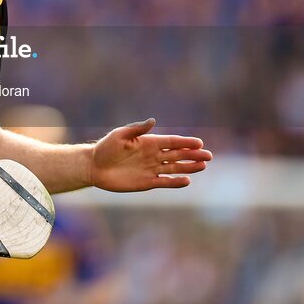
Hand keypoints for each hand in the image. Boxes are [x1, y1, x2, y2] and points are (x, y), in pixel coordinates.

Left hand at [88, 118, 211, 191]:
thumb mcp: (120, 135)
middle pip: (177, 155)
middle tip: (209, 156)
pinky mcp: (147, 182)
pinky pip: (165, 182)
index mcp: (149, 142)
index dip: (185, 142)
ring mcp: (151, 169)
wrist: (94, 167)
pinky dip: (176, 182)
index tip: (199, 142)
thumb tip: (152, 121)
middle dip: (193, 155)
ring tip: (203, 166)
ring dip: (189, 167)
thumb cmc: (105, 148)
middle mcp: (153, 155)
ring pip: (175, 168)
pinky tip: (187, 180)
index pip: (172, 142)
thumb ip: (137, 129)